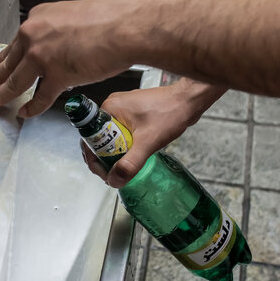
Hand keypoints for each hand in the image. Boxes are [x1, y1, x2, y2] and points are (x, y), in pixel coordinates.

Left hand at [0, 0, 152, 116]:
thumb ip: (54, 32)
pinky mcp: (56, 76)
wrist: (125, 26)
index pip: (14, 44)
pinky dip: (31, 108)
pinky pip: (39, 97)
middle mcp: (34, 36)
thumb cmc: (108, 20)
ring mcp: (42, 57)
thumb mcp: (70, 17)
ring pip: (14, 82)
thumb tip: (51, 49)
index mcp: (37, 20)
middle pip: (7, 63)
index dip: (0, 59)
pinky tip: (24, 114)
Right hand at [81, 79, 225, 187]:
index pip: (90, 138)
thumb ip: (130, 163)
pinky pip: (121, 132)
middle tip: (115, 172)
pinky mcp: (132, 112)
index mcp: (109, 109)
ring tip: (125, 165)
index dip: (94, 159)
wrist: (189, 100)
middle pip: (98, 139)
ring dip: (115, 152)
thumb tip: (115, 180)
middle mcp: (112, 107)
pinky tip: (134, 153)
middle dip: (104, 158)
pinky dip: (125, 145)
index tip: (104, 172)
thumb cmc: (171, 112)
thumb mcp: (148, 142)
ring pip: (110, 137)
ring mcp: (122, 109)